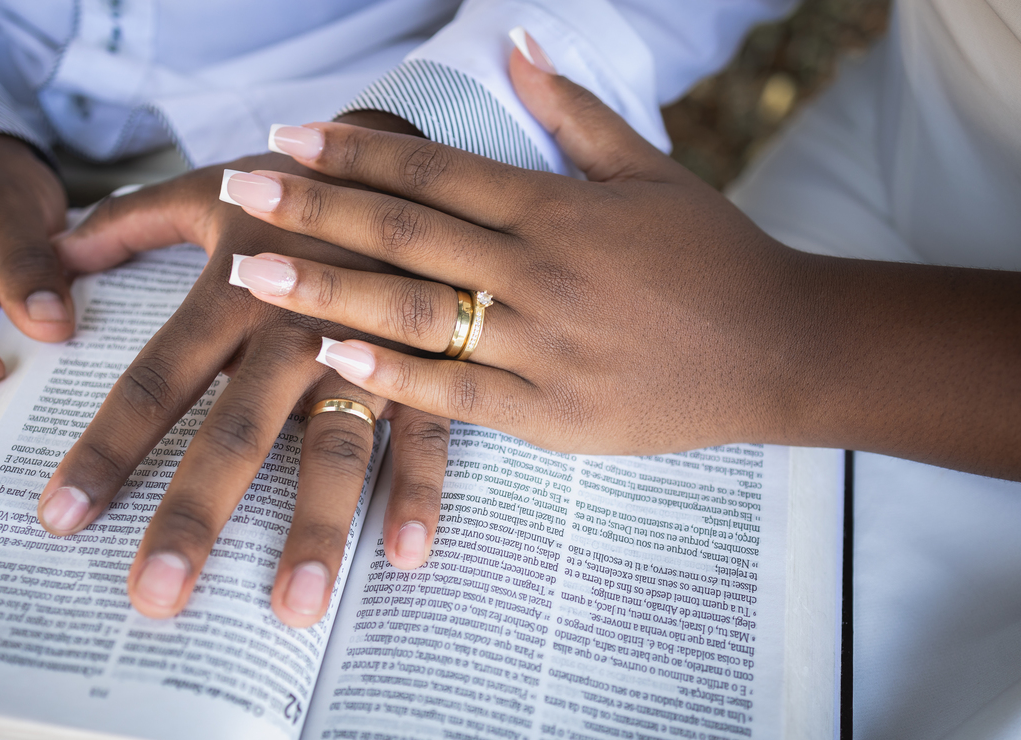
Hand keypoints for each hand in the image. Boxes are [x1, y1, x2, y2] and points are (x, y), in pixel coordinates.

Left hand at [38, 145, 449, 627]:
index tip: (62, 518)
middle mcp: (295, 330)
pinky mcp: (430, 362)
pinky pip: (428, 433)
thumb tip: (54, 251)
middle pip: (235, 434)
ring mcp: (370, 350)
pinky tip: (406, 555)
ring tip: (292, 608)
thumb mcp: (211, 189)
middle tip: (157, 597)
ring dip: (316, 527)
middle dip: (195, 516)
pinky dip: (419, 491)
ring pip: (335, 447)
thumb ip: (129, 222)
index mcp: (233, 292)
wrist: (411, 154)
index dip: (105, 450)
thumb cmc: (299, 184)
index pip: (155, 382)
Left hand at [219, 48, 1020, 478]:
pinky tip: (331, 358)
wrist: (783, 349)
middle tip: (238, 189)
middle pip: (409, 231)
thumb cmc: (714, 256)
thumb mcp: (650, 173)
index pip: (436, 169)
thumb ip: (574, 112)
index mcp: (559, 207)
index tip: (288, 137)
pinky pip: (459, 395)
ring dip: (329, 288)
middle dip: (316, 207)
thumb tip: (519, 42)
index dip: (357, 150)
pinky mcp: (553, 414)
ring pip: (419, 312)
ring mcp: (545, 345)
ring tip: (250, 271)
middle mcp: (543, 270)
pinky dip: (394, 378)